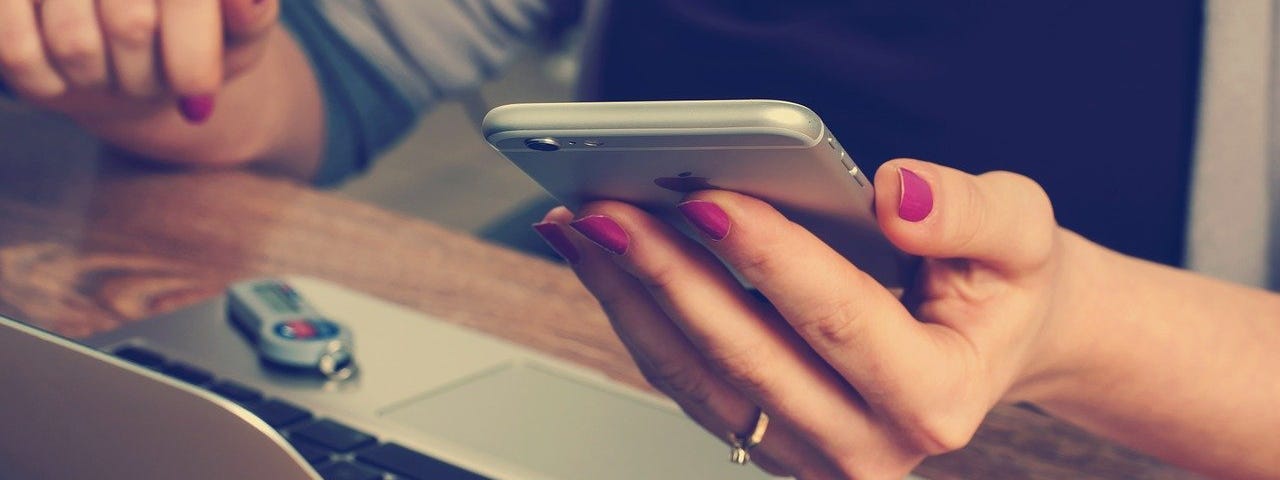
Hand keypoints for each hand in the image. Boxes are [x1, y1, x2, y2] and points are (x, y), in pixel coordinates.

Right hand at [0, 0, 277, 123]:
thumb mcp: (239, 31)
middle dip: (148, 78)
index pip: (184, 4)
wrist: (137, 45)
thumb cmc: (200, 34)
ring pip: (75, 46)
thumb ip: (250, 17)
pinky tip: (66, 79)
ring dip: (102, 82)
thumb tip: (246, 0)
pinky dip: (48, 83)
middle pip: (131, 28)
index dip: (192, 63)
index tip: (198, 102)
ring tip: (114, 71)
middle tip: (152, 81)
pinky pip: (17, 53)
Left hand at [533, 158, 1093, 477]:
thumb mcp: (1022, 235)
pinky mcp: (771, 441)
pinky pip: (689, 384)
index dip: (768, 258)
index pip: (838, 320)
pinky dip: (641, 319)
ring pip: (699, 379)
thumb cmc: (1000, 288)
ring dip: (633, 299)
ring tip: (587, 229)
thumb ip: (970, 213)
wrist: (991, 342)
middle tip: (610, 211)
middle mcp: (870, 446)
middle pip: (747, 356)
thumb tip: (894, 196)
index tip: (707, 200)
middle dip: (669, 275)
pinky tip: (609, 264)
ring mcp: (813, 455)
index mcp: (937, 397)